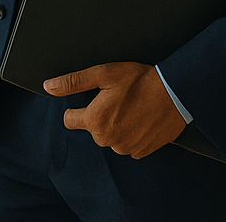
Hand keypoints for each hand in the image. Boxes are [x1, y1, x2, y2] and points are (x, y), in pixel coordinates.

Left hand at [45, 61, 186, 158]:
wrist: (175, 93)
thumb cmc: (139, 80)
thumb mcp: (103, 74)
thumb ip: (73, 82)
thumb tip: (49, 87)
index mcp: (95, 121)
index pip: (70, 120)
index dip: (77, 108)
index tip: (90, 99)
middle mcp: (108, 140)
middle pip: (92, 128)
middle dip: (99, 115)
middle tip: (117, 99)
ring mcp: (126, 148)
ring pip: (111, 136)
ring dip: (117, 125)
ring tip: (132, 107)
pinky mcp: (142, 151)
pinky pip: (128, 144)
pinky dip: (132, 133)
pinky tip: (141, 118)